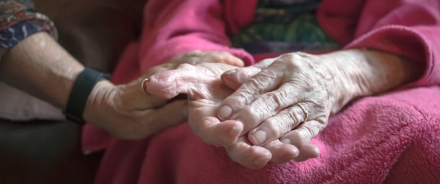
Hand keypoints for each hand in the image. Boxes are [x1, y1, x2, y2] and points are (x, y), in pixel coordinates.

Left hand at [82, 50, 243, 139]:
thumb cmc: (124, 120)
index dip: (206, 80)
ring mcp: (169, 67)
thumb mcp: (144, 124)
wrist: (108, 105)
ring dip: (219, 61)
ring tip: (242, 67)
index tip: (228, 81)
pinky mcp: (172, 68)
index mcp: (157, 84)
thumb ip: (168, 114)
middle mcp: (165, 71)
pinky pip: (195, 58)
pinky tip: (229, 62)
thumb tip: (195, 108)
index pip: (184, 77)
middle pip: (195, 64)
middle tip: (244, 73)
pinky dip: (213, 59)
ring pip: (197, 58)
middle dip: (220, 68)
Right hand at [145, 62, 312, 168]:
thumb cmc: (201, 81)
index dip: (221, 133)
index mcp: (206, 124)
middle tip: (267, 154)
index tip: (233, 129)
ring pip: (263, 149)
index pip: (211, 133)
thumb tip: (151, 86)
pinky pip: (280, 142)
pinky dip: (296, 145)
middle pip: (238, 149)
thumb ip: (171, 83)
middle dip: (252, 152)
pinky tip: (314, 149)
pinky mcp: (264, 134)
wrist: (220, 84)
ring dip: (279, 151)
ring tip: (297, 152)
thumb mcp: (185, 77)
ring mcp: (247, 137)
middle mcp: (227, 135)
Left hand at [217, 49, 423, 164]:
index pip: (259, 83)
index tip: (222, 112)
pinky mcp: (321, 119)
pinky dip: (297, 141)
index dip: (240, 98)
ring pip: (290, 117)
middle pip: (274, 101)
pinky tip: (283, 149)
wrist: (335, 75)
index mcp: (285, 67)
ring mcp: (312, 102)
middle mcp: (300, 83)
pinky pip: (309, 131)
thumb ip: (251, 74)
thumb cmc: (294, 71)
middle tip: (236, 128)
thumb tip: (226, 78)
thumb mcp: (274, 65)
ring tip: (255, 140)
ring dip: (273, 130)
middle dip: (253, 115)